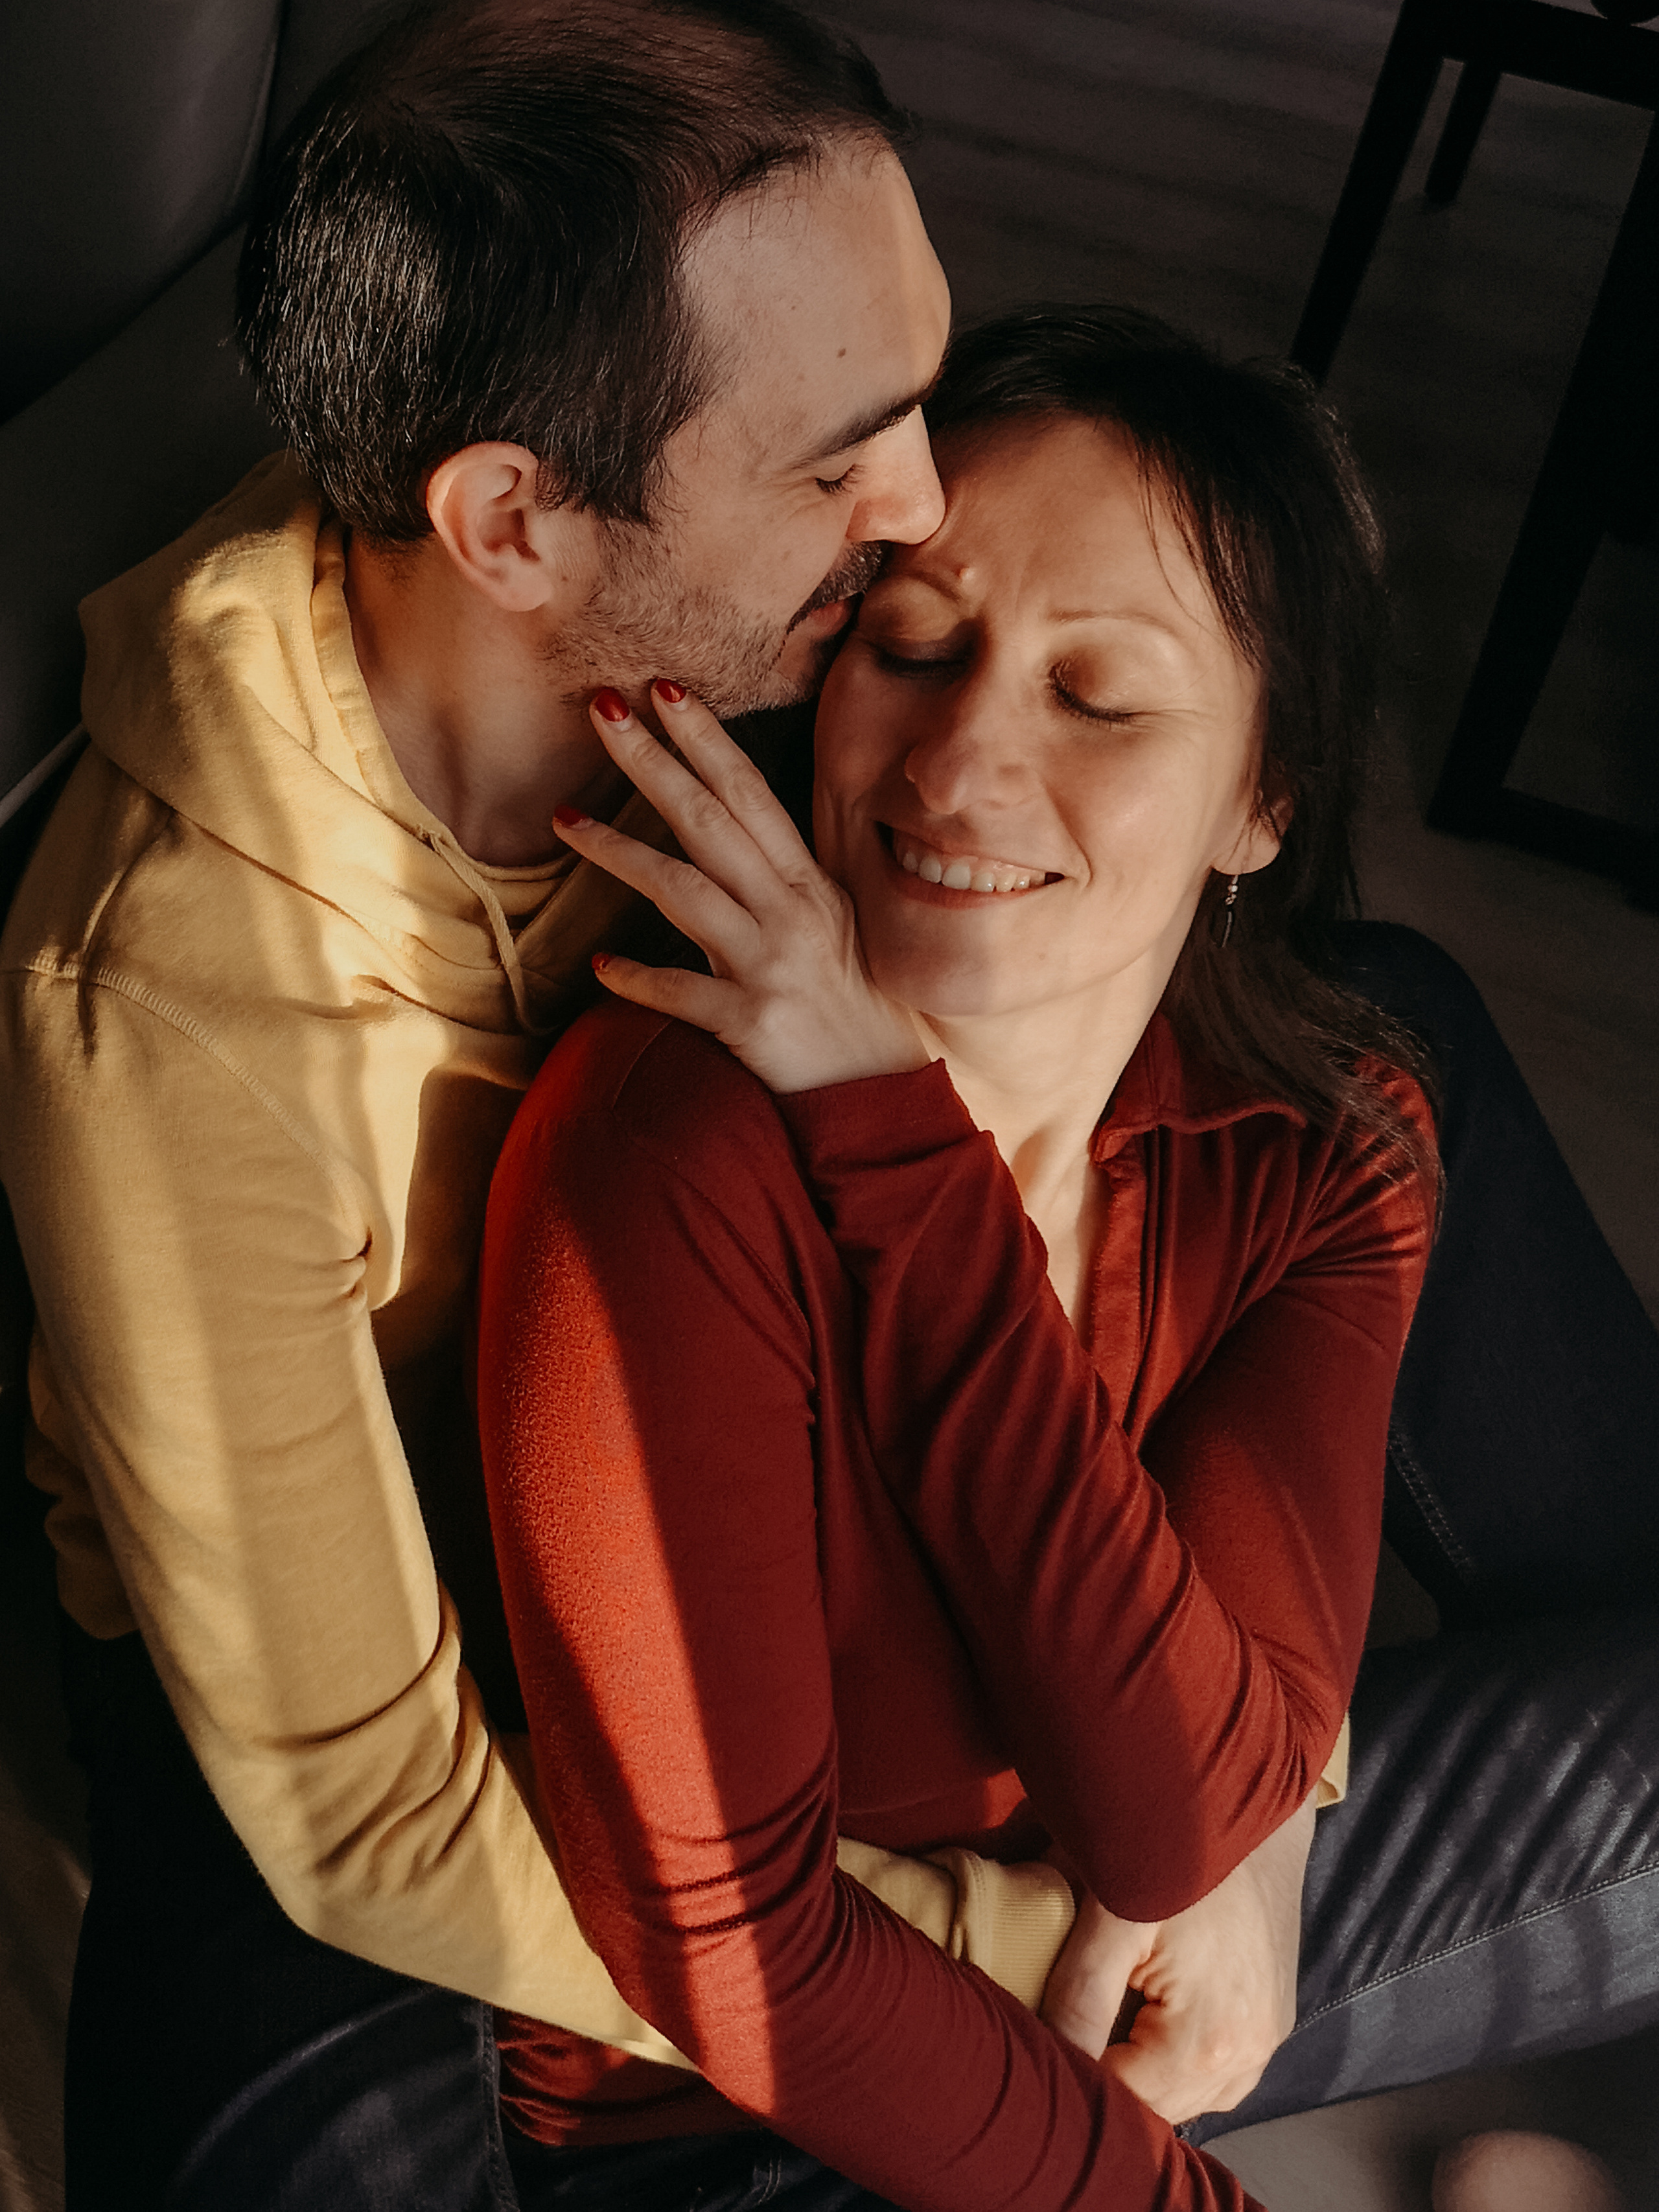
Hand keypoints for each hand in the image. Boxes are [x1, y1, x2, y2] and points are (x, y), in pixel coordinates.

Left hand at [552, 683, 928, 1094]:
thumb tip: (724, 833)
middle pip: (709, 821)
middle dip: (652, 760)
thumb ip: (779, 880)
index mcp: (808, 883)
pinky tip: (600, 965)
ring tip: (564, 821)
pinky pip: (680, 992)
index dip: (706, 740)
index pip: (750, 795)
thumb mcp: (829, 926)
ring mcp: (769, 965)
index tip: (664, 691)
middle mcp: (789, 913)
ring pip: (683, 891)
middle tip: (602, 708)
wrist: (879, 1094)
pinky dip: (637, 977)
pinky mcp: (750, 1021)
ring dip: (619, 851)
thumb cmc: (849, 1004)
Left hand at [1040, 1794, 1315, 2124]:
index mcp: (1208, 2043)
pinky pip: (1217, 2067)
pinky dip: (1176, 2054)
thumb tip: (1044, 2061)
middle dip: (1104, 2076)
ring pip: (1188, 2093)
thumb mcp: (1114, 1914)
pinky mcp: (1273, 2016)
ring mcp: (1268, 2039)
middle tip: (1056, 2027)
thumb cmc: (1179, 1847)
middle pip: (1157, 2107)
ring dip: (1142, 2070)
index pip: (1121, 2102)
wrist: (1253, 1794)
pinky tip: (1144, 2012)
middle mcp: (1250, 2057)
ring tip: (1099, 2018)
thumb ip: (1078, 1997)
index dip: (1069, 2077)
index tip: (1033, 2047)